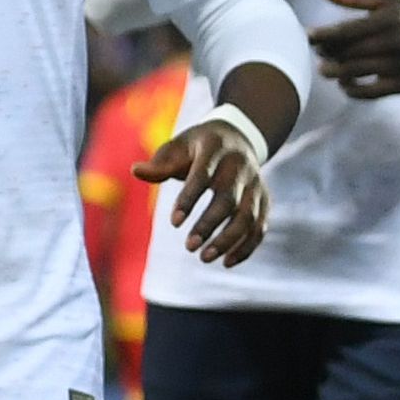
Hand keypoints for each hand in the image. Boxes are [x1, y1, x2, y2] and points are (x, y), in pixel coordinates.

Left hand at [134, 118, 269, 264]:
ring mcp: (256, 183)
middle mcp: (240, 166)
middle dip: (209, 225)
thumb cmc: (197, 148)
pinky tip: (226, 262)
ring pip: (248, 216)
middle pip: (228, 199)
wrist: (237, 137)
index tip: (174, 223)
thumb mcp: (177, 147)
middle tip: (189, 247)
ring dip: (229, 240)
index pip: (203, 176)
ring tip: (205, 258)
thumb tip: (135, 171)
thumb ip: (159, 164)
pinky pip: (259, 226)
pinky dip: (246, 246)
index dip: (189, 199)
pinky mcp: (264, 199)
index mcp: (215, 148)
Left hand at [311, 0, 399, 98]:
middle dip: (327, 53)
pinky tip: (344, 84)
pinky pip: (370, 93)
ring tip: (324, 69)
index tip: (308, 36)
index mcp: (391, 18)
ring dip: (334, 72)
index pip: (348, 30)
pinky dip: (352, 90)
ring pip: (356, 72)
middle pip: (349, 52)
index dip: (324, 35)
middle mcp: (397, 42)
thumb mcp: (390, 1)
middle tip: (317, 52)